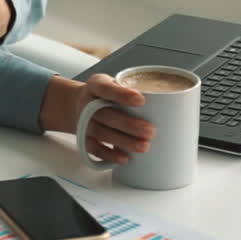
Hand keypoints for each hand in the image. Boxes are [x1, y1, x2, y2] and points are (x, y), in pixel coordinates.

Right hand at [39, 74, 154, 164]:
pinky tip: (124, 158)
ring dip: (124, 141)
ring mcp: (84, 123)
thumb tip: (163, 102)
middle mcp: (86, 104)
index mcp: (95, 86)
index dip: (122, 94)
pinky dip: (109, 155)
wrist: (77, 105)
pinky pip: (95, 149)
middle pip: (106, 115)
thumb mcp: (113, 83)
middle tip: (150, 131)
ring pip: (102, 133)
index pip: (106, 88)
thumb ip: (130, 90)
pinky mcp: (84, 139)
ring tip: (144, 146)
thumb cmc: (104, 94)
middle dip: (129, 125)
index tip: (142, 100)